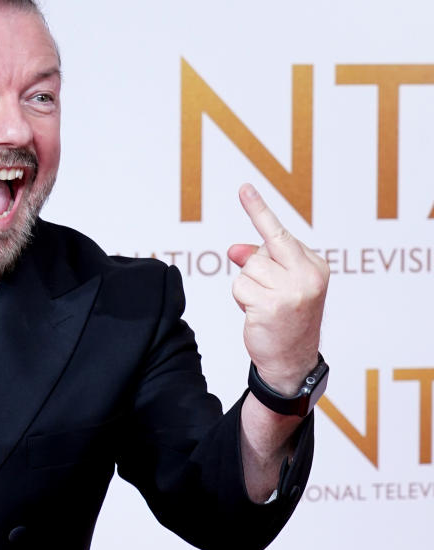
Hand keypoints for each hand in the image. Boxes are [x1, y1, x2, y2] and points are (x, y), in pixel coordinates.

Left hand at [227, 184, 328, 393]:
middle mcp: (307, 275)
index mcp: (315, 266)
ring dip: (248, 288)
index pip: (279, 233)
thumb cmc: (285, 318)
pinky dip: (241, 300)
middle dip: (254, 267)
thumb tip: (234, 249)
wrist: (291, 360)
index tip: (243, 188)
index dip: (258, 211)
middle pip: (260, 251)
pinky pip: (239, 288)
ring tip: (264, 306)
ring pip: (247, 270)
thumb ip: (260, 261)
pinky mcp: (271, 305)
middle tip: (269, 293)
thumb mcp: (279, 284)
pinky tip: (258, 315)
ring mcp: (291, 291)